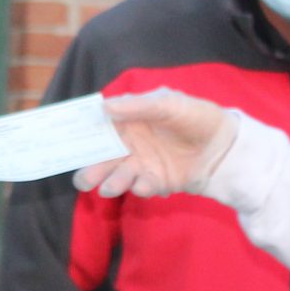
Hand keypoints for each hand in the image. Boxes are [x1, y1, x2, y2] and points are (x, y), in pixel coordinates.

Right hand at [73, 90, 236, 198]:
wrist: (225, 145)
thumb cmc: (196, 116)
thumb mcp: (168, 103)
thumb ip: (137, 106)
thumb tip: (103, 107)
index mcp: (129, 120)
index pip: (99, 127)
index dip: (81, 133)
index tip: (64, 141)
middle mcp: (130, 143)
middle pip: (101, 157)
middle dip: (89, 169)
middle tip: (83, 179)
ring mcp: (142, 164)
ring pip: (116, 175)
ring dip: (110, 182)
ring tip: (109, 188)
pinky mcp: (156, 181)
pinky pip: (140, 186)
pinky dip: (139, 187)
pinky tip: (144, 184)